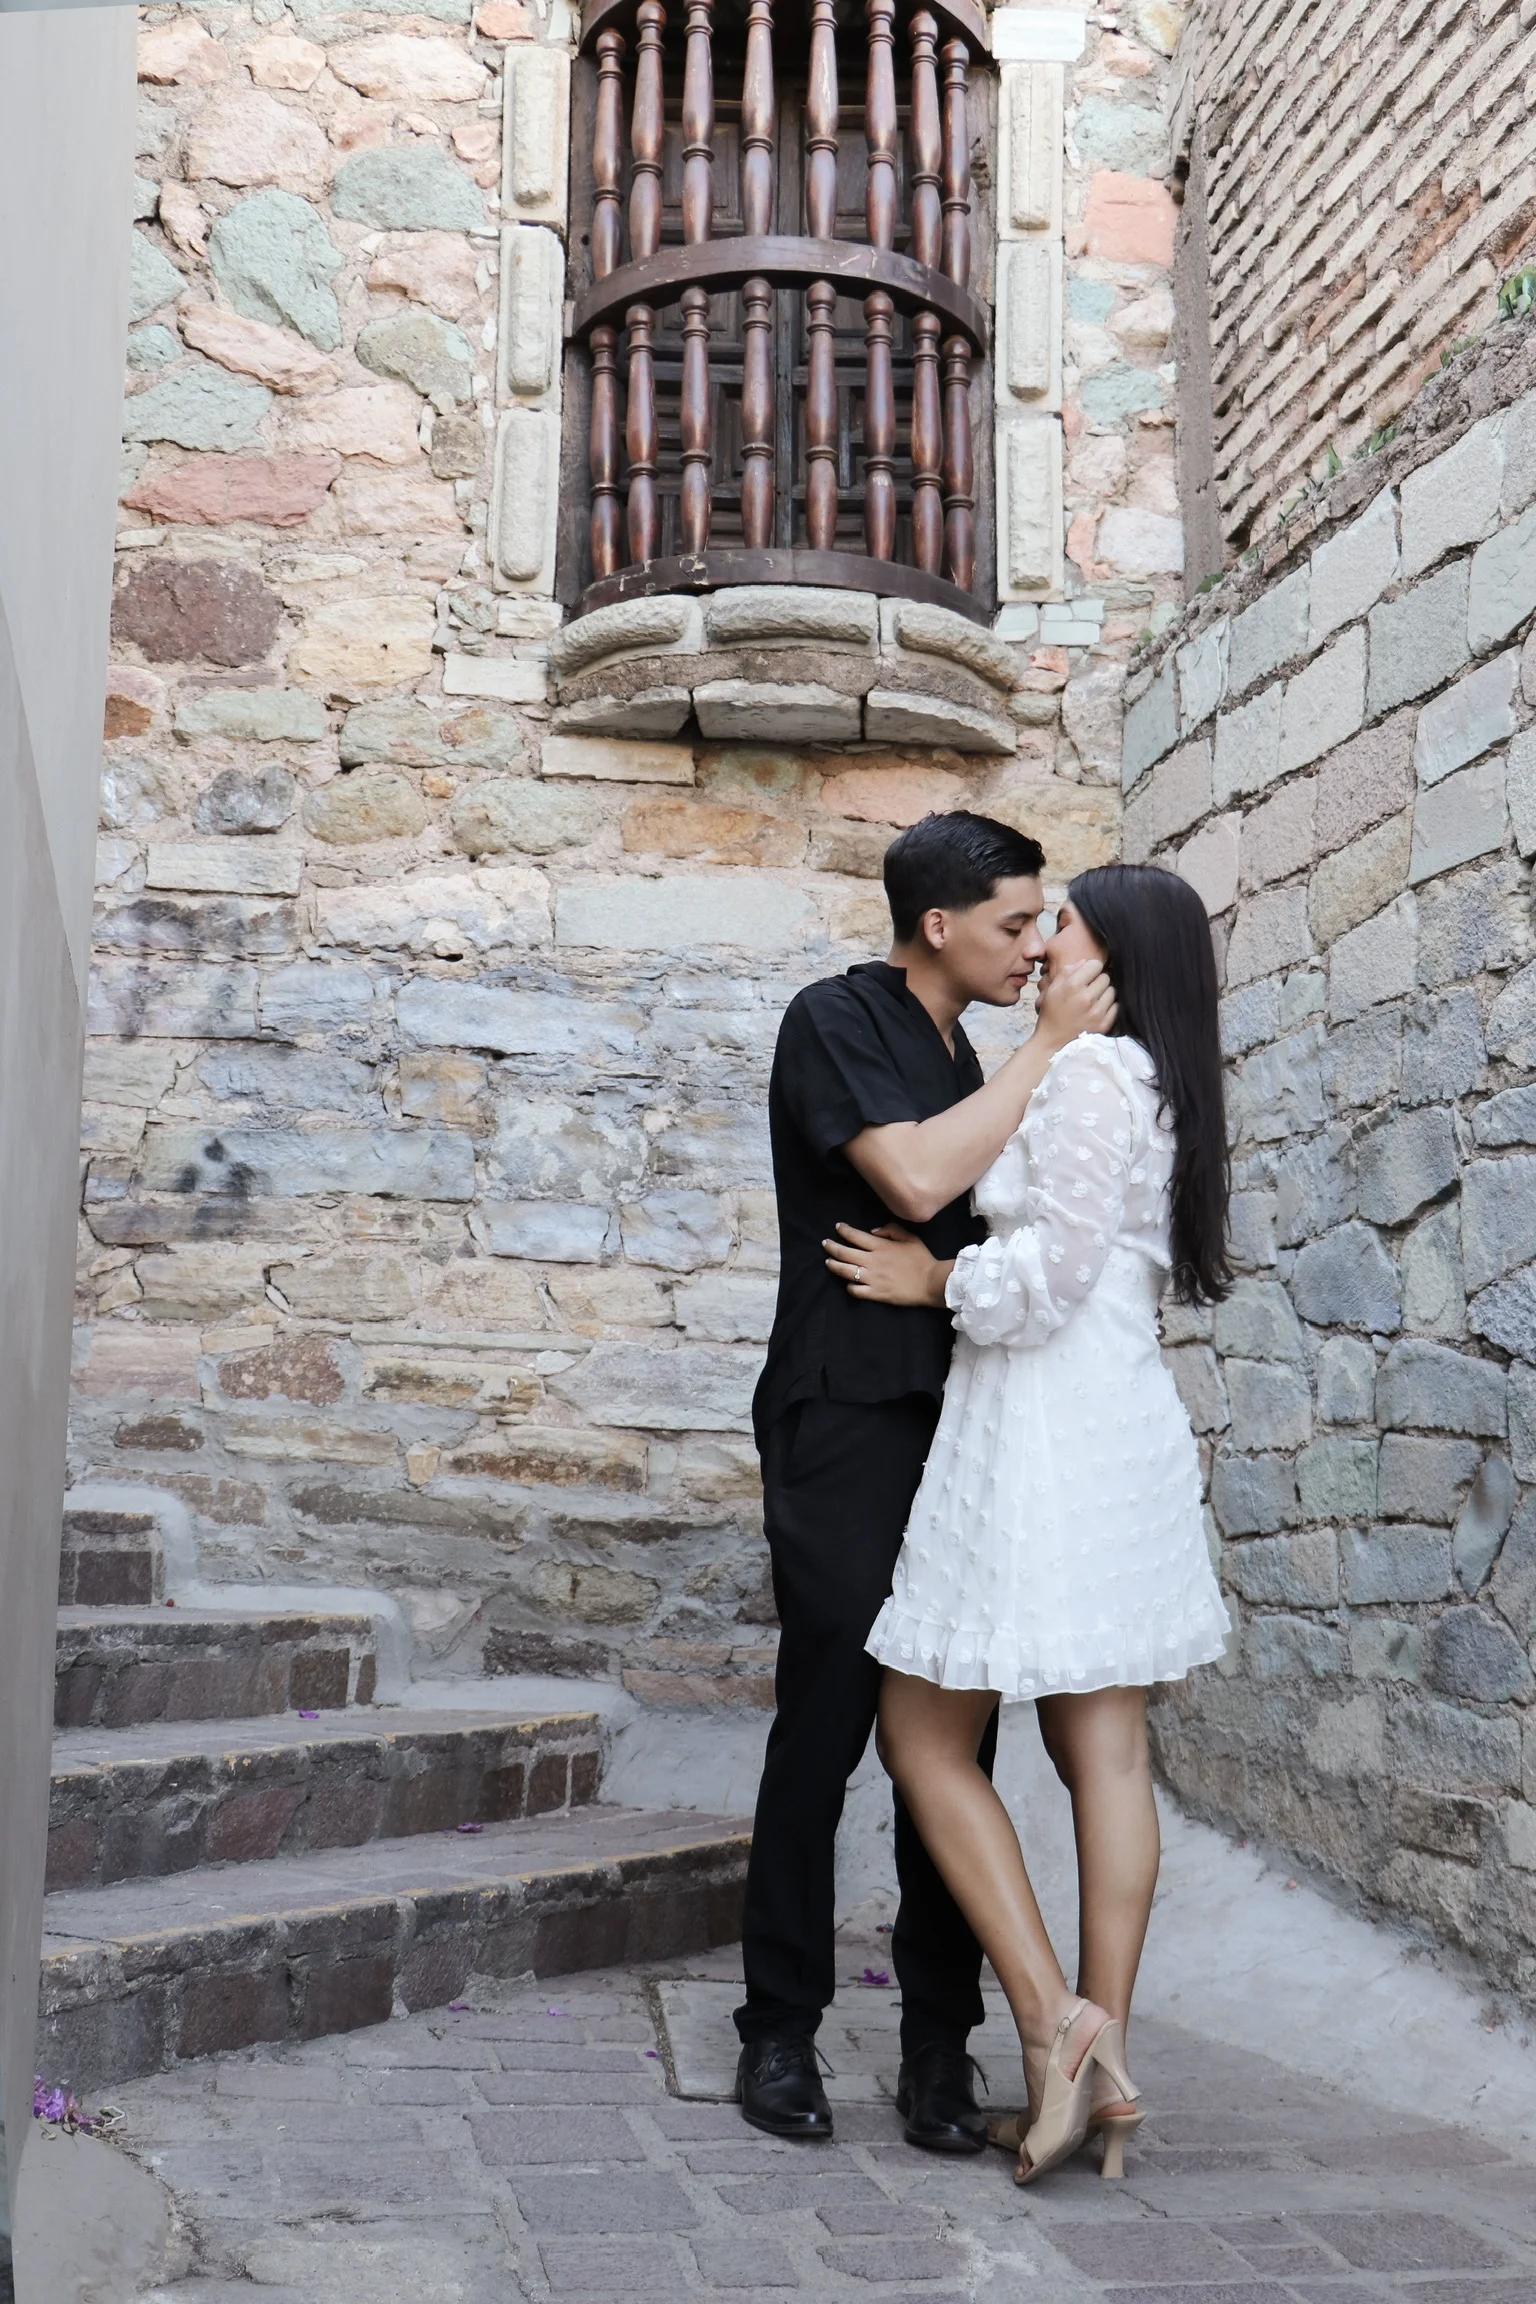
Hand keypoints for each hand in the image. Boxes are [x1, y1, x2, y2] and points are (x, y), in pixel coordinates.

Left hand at [824, 1222, 950, 1306]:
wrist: (931, 1283)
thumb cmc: (922, 1259)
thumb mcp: (910, 1238)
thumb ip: (891, 1230)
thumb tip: (873, 1232)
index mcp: (881, 1246)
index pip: (855, 1236)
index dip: (844, 1231)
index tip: (837, 1227)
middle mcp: (872, 1261)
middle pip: (844, 1253)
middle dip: (831, 1247)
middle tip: (825, 1244)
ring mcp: (872, 1278)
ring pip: (844, 1271)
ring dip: (833, 1265)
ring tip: (827, 1262)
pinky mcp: (875, 1293)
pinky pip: (855, 1290)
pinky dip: (849, 1287)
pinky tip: (848, 1284)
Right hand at [1034, 956, 1115, 1050]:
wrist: (1053, 1043)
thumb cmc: (1051, 1015)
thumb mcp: (1051, 990)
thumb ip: (1066, 972)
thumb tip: (1084, 962)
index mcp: (1072, 986)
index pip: (1096, 964)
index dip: (1092, 968)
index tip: (1088, 974)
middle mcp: (1087, 997)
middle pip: (1106, 977)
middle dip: (1099, 980)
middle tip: (1091, 988)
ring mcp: (1097, 1012)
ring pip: (1113, 991)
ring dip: (1105, 993)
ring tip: (1095, 999)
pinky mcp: (1104, 1024)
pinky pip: (1116, 1006)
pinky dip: (1110, 1006)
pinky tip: (1099, 1009)